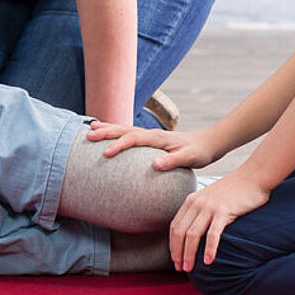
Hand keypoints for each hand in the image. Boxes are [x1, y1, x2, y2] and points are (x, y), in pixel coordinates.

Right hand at [86, 120, 221, 170]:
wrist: (207, 144)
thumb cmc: (198, 153)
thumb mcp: (189, 159)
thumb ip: (173, 161)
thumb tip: (155, 165)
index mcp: (157, 138)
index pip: (133, 139)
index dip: (118, 145)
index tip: (105, 154)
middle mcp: (151, 134)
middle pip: (124, 130)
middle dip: (106, 132)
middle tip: (88, 135)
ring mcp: (150, 136)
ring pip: (124, 130)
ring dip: (108, 129)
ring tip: (91, 129)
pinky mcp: (150, 140)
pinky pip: (129, 134)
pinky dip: (117, 133)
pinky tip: (109, 135)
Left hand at [169, 172, 269, 271]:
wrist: (253, 177)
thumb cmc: (235, 190)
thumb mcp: (211, 197)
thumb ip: (200, 210)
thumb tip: (194, 232)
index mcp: (191, 200)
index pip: (175, 226)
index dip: (173, 245)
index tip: (175, 259)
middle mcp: (197, 203)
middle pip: (180, 232)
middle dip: (178, 252)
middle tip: (180, 268)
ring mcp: (210, 207)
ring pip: (193, 235)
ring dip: (189, 254)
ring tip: (190, 268)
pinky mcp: (224, 211)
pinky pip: (213, 234)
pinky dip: (209, 249)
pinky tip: (208, 261)